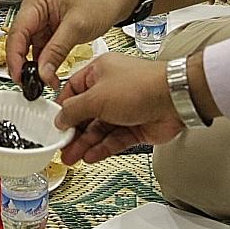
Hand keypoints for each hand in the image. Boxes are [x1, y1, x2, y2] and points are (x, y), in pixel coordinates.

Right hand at [7, 0, 137, 89]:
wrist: (112, 3)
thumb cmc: (98, 3)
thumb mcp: (76, 26)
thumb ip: (56, 50)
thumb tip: (42, 72)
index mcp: (35, 1)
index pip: (17, 31)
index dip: (15, 56)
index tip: (19, 75)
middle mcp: (33, 11)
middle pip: (19, 42)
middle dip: (22, 64)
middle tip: (28, 84)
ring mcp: (39, 24)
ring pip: (27, 50)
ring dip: (33, 68)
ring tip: (39, 84)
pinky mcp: (47, 35)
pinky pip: (39, 53)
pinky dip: (42, 67)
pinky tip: (48, 77)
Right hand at [54, 54, 182, 163]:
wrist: (174, 99)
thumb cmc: (141, 86)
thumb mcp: (96, 97)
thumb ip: (74, 110)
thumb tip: (60, 119)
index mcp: (99, 72)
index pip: (73, 90)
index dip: (63, 108)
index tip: (55, 124)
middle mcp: (111, 89)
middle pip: (86, 113)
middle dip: (73, 131)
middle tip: (62, 146)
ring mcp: (125, 108)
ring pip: (99, 129)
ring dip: (85, 143)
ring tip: (72, 157)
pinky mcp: (136, 126)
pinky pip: (114, 139)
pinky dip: (102, 148)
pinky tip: (91, 155)